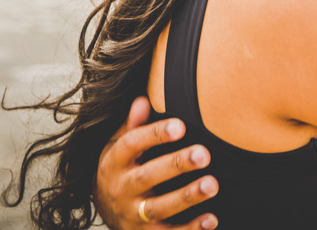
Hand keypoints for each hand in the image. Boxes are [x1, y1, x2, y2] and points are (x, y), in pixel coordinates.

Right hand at [95, 97, 218, 229]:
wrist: (103, 210)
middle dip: (176, 165)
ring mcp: (132, 214)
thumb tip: (143, 99)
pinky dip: (190, 229)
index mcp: (114, 162)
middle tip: (204, 154)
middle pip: (147, 177)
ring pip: (159, 207)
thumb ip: (133, 125)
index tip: (181, 125)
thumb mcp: (118, 145)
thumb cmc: (122, 167)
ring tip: (212, 184)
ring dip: (187, 197)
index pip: (131, 145)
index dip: (155, 134)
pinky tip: (212, 219)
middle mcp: (121, 189)